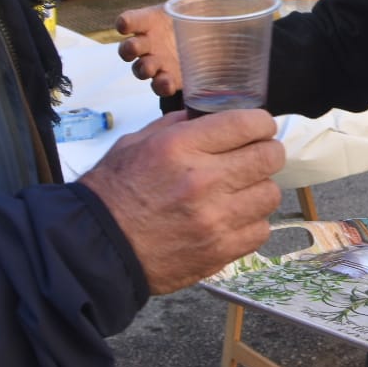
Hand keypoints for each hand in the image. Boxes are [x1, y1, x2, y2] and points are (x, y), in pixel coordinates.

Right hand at [79, 108, 283, 293]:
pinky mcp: (219, 250)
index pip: (248, 123)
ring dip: (258, 190)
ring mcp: (214, 218)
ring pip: (270, 194)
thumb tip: (210, 115)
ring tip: (241, 192)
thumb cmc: (113, 193)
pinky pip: (260, 230)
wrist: (97, 248)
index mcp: (181, 147)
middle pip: (269, 156)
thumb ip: (177, 126)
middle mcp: (203, 179)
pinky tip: (232, 219)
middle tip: (254, 157)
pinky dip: (251, 224)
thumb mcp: (136, 143)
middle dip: (266, 152)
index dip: (260, 123)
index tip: (258, 128)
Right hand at [116, 0, 197, 96]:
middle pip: (129, 49)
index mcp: (149, 22)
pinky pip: (159, 86)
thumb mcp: (189, 5)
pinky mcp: (169, 80)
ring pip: (140, 69)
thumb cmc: (190, 20)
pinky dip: (161, 86)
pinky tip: (166, 83)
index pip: (131, 21)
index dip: (126, 22)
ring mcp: (156, 64)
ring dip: (142, 69)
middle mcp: (147, 44)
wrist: (210, 45)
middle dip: (128, 49)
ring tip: (151, 68)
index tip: (123, 24)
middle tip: (134, 48)